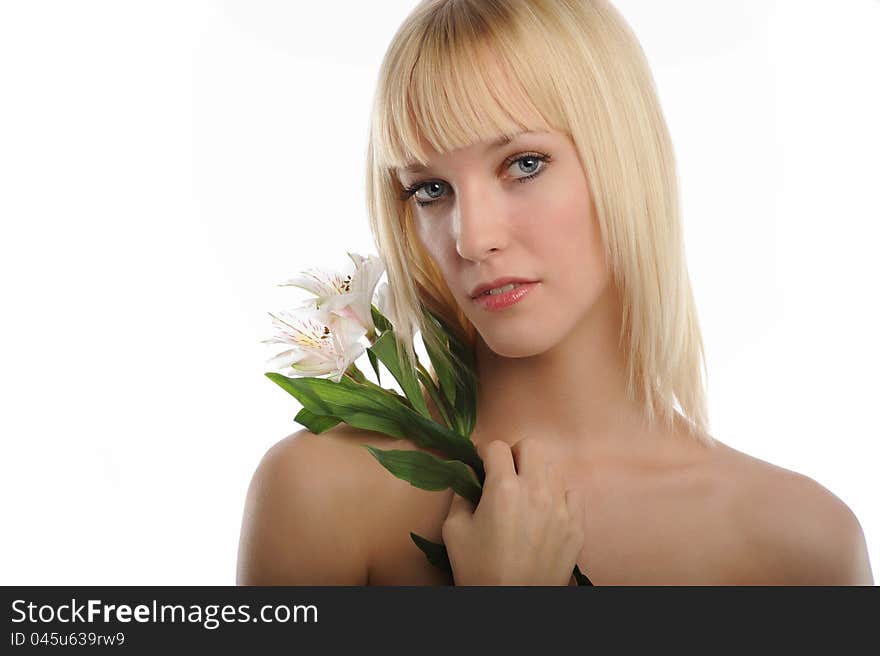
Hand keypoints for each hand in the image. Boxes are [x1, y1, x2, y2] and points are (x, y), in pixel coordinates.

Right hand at [441, 438, 585, 584]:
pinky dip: (558, 496)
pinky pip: (573, 493)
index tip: (482, 465)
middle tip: (506, 474)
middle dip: (515, 455)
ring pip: (553, 468)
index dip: (485, 453)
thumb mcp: (453, 530)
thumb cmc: (478, 570)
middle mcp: (536, 491)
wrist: (510, 606)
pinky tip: (545, 512)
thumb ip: (460, 494)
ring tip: (526, 496)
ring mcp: (561, 508)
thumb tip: (469, 476)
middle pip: (531, 445)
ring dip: (536, 474)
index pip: (497, 447)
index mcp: (504, 489)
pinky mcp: (577, 526)